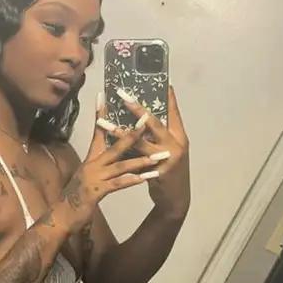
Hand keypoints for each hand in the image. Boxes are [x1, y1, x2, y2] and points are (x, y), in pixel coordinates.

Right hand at [54, 106, 161, 233]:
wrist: (63, 215)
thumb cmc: (75, 195)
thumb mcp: (86, 173)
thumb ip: (96, 161)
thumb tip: (105, 149)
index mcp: (92, 157)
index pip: (98, 131)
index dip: (101, 113)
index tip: (104, 95)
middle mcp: (93, 163)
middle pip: (115, 143)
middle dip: (133, 131)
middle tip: (147, 118)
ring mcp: (95, 177)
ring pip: (121, 164)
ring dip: (142, 159)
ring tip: (159, 156)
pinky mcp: (97, 191)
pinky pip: (118, 184)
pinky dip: (132, 180)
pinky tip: (145, 178)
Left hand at [114, 86, 189, 220]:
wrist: (176, 200)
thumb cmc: (169, 172)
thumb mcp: (170, 151)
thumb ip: (160, 136)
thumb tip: (145, 118)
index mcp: (179, 137)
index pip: (173, 113)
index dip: (168, 97)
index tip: (162, 81)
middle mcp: (175, 145)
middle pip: (155, 122)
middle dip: (138, 108)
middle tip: (122, 94)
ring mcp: (168, 159)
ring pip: (140, 141)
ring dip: (120, 131)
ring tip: (103, 121)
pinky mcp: (158, 173)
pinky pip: (135, 159)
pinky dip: (121, 152)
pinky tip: (108, 145)